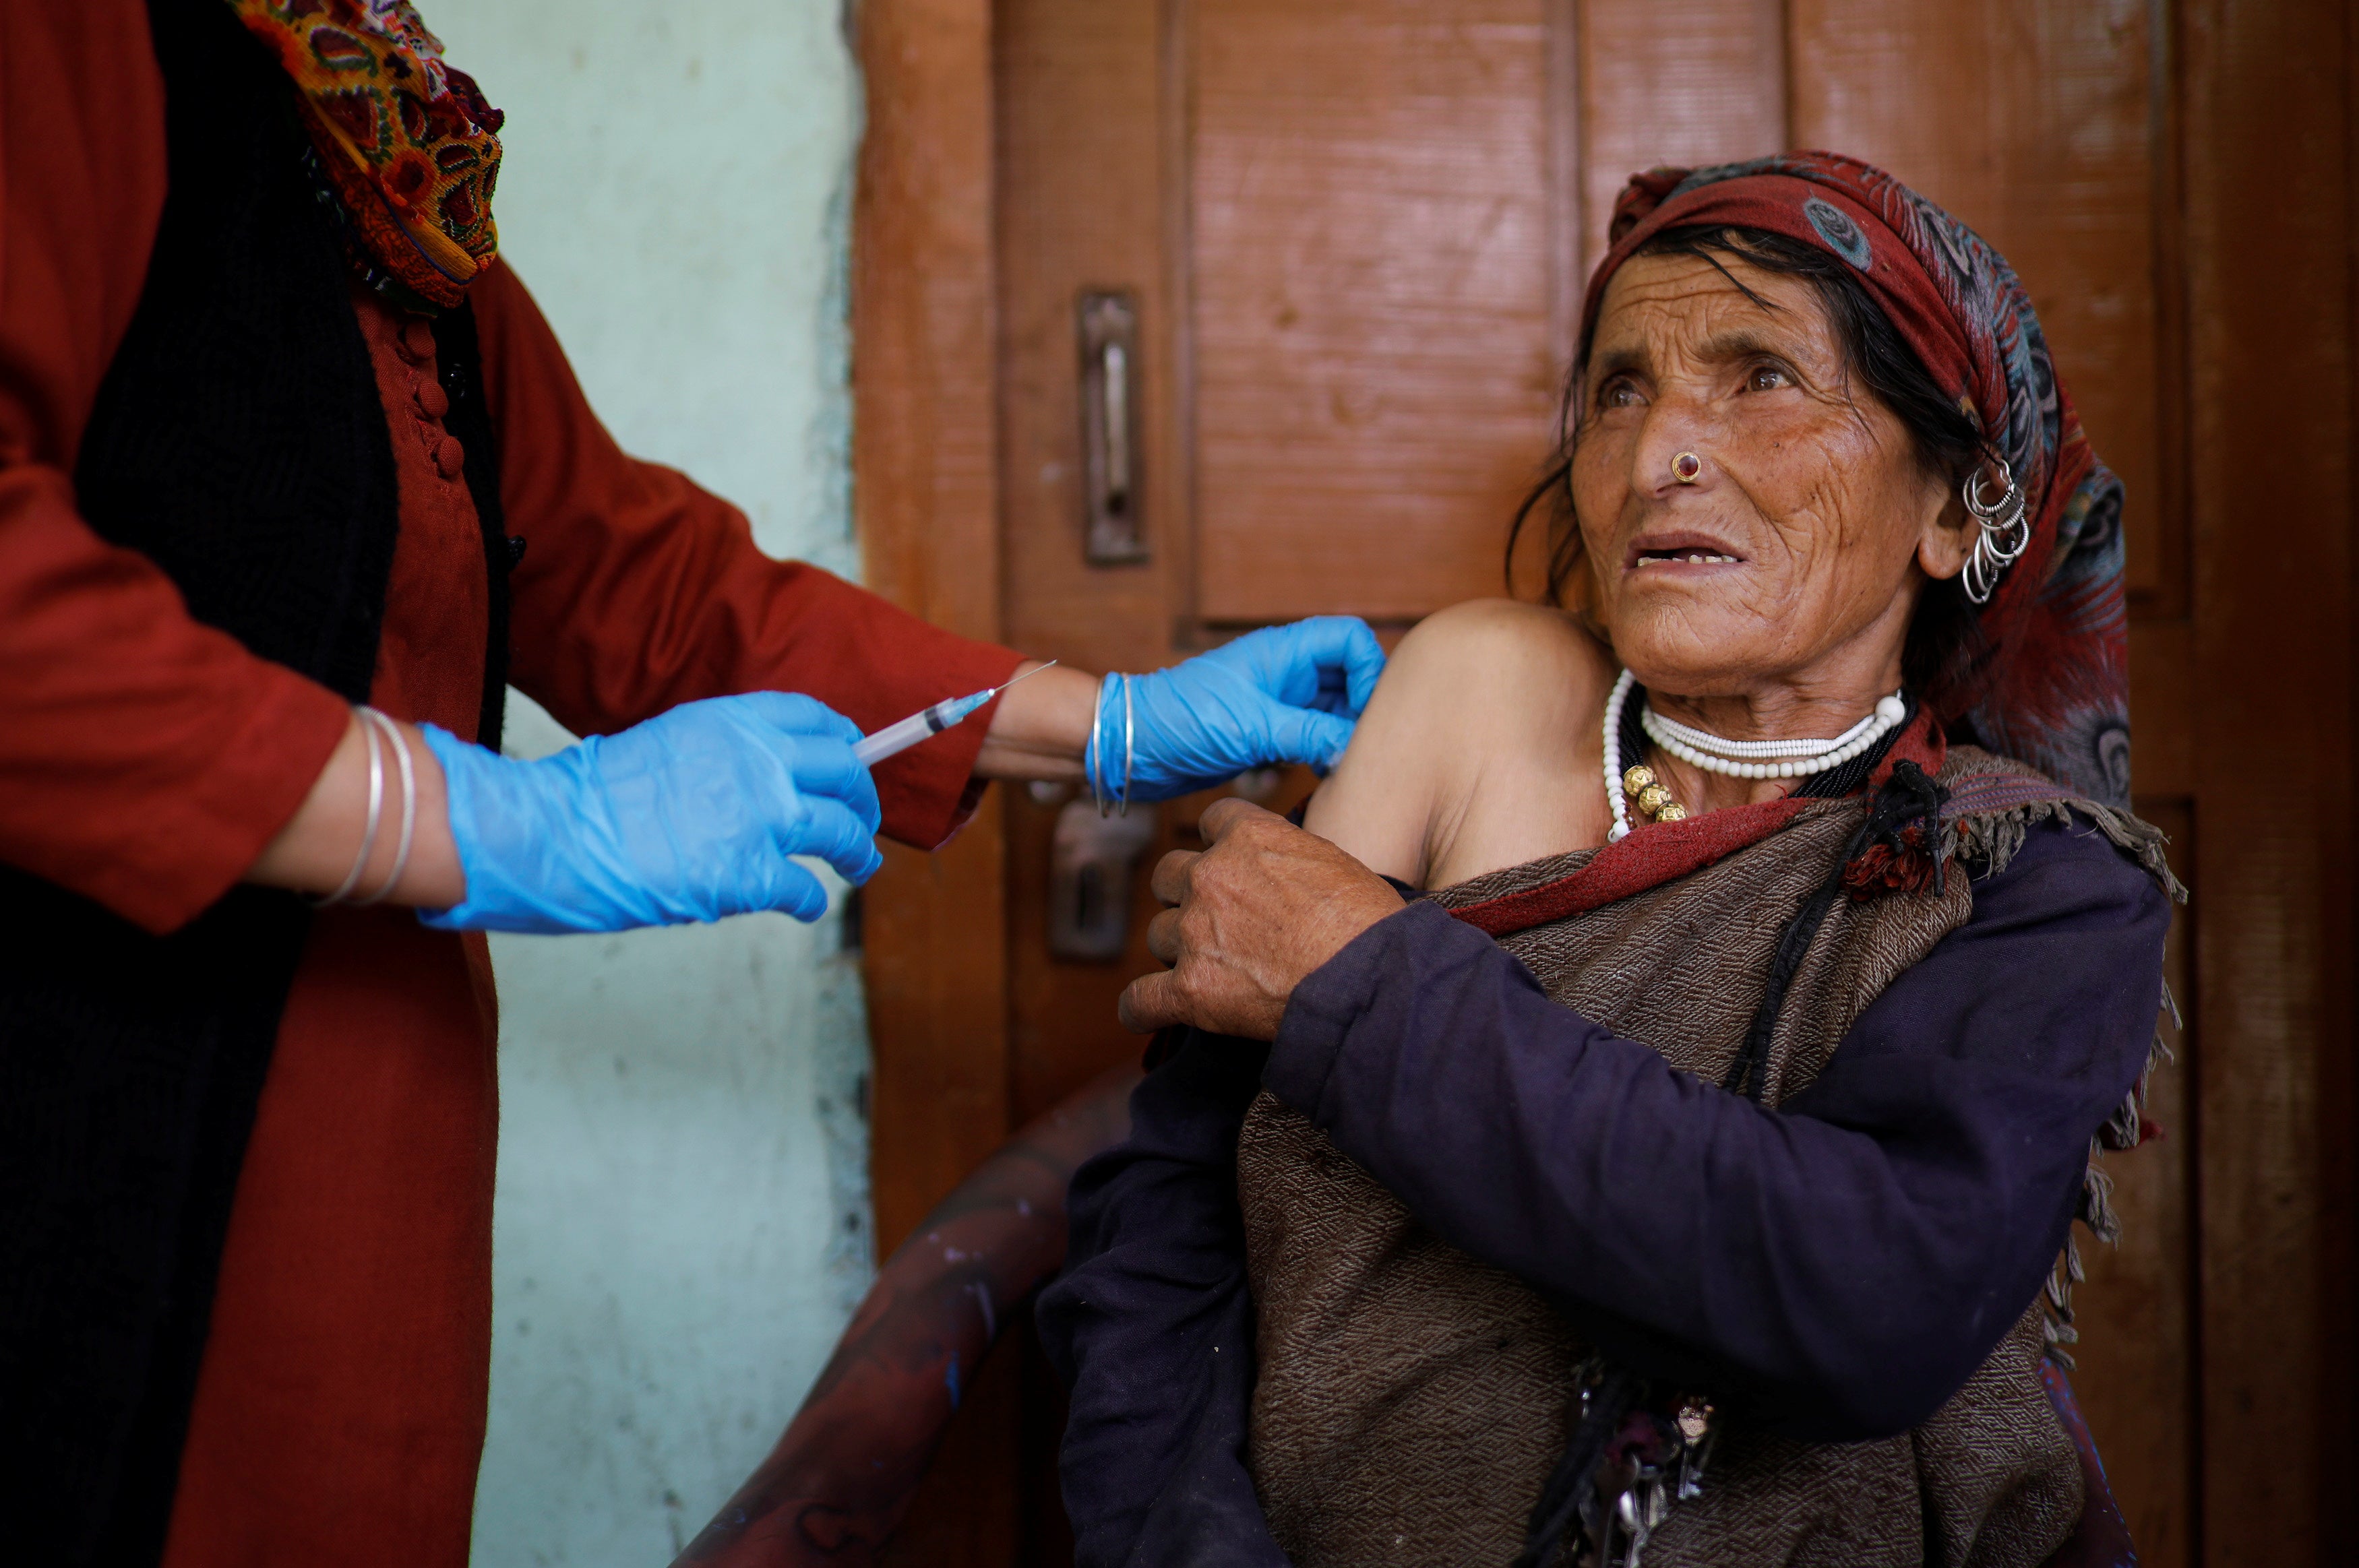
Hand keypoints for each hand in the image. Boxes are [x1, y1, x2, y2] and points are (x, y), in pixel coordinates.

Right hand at [416, 692, 882, 933]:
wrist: (553, 833)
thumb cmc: (591, 798)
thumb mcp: (664, 745)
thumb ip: (717, 754)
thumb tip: (756, 778)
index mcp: (731, 722)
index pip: (815, 719)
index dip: (845, 741)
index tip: (854, 755)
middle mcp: (757, 762)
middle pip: (844, 774)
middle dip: (863, 800)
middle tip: (864, 823)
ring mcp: (758, 818)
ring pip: (841, 832)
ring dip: (857, 853)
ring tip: (859, 867)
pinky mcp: (747, 874)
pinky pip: (804, 889)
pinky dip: (811, 902)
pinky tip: (806, 907)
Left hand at [1097, 617, 1385, 802]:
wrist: (1133, 747)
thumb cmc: (1183, 721)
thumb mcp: (1254, 727)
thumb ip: (1310, 733)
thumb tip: (1356, 748)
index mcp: (1284, 651)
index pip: (1350, 640)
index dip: (1371, 671)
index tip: (1364, 713)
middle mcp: (1286, 672)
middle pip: (1350, 677)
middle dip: (1362, 710)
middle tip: (1361, 748)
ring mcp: (1277, 702)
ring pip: (1333, 711)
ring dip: (1342, 736)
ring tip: (1342, 767)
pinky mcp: (1267, 732)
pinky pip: (1311, 736)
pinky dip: (1323, 753)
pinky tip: (1322, 777)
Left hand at [1119, 799, 1404, 1039]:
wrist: (1372, 982)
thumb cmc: (1370, 925)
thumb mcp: (1332, 861)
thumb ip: (1286, 856)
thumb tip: (1279, 874)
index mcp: (1248, 837)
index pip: (1210, 822)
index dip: (1216, 846)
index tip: (1228, 865)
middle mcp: (1211, 877)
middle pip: (1169, 876)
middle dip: (1186, 897)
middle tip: (1218, 923)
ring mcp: (1195, 933)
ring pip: (1158, 935)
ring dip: (1178, 951)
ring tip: (1212, 972)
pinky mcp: (1190, 990)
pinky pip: (1140, 999)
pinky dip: (1141, 1009)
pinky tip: (1148, 1014)